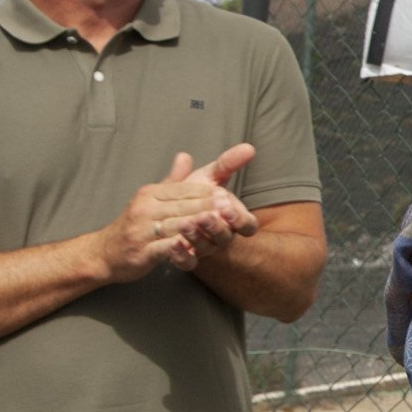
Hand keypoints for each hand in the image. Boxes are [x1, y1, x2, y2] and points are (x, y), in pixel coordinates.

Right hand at [98, 144, 256, 279]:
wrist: (103, 253)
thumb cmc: (135, 225)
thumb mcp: (152, 199)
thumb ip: (173, 180)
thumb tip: (185, 155)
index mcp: (151, 193)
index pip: (184, 190)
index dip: (207, 193)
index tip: (228, 196)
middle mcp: (144, 208)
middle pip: (183, 207)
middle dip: (208, 208)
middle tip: (231, 209)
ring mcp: (141, 230)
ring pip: (176, 226)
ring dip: (199, 226)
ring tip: (220, 226)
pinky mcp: (140, 251)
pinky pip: (164, 248)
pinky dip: (180, 248)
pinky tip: (195, 248)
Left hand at [170, 145, 260, 266]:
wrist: (162, 217)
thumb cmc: (192, 196)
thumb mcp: (208, 178)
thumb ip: (226, 165)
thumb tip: (248, 148)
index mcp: (231, 219)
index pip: (246, 225)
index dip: (240, 219)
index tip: (228, 207)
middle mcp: (220, 236)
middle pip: (225, 237)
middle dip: (216, 227)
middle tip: (205, 216)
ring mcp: (203, 249)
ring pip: (205, 248)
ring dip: (196, 237)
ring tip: (184, 224)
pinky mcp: (186, 259)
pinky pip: (187, 263)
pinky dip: (181, 255)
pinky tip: (172, 244)